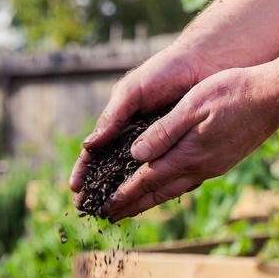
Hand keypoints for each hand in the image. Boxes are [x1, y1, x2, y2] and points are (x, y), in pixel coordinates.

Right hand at [68, 45, 218, 202]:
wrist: (203, 63)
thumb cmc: (164, 72)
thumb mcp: (132, 92)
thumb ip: (113, 117)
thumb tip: (90, 145)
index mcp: (121, 124)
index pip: (97, 153)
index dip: (85, 170)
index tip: (75, 188)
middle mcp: (138, 138)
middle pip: (114, 171)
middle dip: (100, 190)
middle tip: (88, 210)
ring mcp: (159, 146)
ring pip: (138, 177)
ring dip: (125, 196)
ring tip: (112, 214)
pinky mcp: (182, 150)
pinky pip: (168, 174)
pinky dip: (157, 188)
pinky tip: (147, 202)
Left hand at [103, 64, 278, 219]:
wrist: (277, 96)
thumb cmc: (233, 93)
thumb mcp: (192, 105)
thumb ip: (163, 131)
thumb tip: (136, 155)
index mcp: (188, 154)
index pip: (148, 180)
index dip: (124, 194)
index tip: (104, 207)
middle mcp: (200, 167)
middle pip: (158, 192)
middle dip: (132, 205)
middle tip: (109, 217)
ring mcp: (213, 166)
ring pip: (173, 189)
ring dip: (150, 200)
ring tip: (131, 207)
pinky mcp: (222, 160)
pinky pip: (188, 181)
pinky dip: (170, 188)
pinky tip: (166, 187)